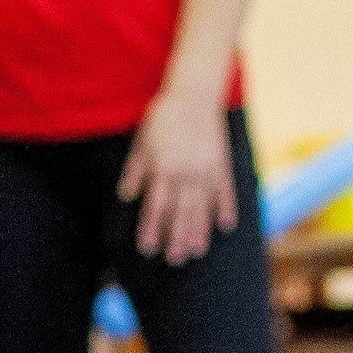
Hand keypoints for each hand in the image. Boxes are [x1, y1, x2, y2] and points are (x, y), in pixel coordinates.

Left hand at [117, 93, 238, 265]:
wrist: (193, 93)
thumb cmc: (163, 118)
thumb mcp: (142, 142)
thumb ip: (135, 170)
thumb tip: (126, 196)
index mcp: (164, 168)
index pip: (156, 206)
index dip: (151, 228)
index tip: (148, 248)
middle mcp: (186, 172)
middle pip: (181, 211)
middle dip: (176, 237)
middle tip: (174, 259)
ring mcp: (206, 169)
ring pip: (203, 206)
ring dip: (200, 230)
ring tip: (197, 251)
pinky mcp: (222, 163)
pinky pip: (225, 190)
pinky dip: (226, 208)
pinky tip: (226, 226)